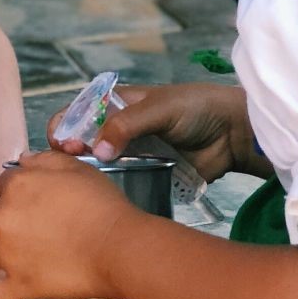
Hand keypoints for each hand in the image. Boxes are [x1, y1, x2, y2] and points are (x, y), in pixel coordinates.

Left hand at [0, 153, 140, 298]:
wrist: (119, 247)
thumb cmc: (102, 205)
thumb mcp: (76, 168)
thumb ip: (43, 160)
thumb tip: (21, 160)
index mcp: (15, 187)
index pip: (3, 186)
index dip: (21, 194)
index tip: (39, 204)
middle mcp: (2, 218)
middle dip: (9, 223)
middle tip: (38, 231)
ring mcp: (6, 255)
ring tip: (19, 260)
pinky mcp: (19, 285)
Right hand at [50, 82, 257, 180]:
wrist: (233, 134)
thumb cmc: (194, 109)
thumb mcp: (157, 109)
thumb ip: (125, 125)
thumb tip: (97, 151)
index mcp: (114, 104)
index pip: (76, 113)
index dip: (64, 127)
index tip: (65, 145)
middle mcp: (115, 128)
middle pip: (80, 141)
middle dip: (70, 153)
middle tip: (76, 164)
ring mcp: (129, 153)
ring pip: (96, 164)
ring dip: (87, 173)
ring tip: (85, 183)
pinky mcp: (144, 173)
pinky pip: (119, 181)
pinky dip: (108, 187)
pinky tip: (103, 194)